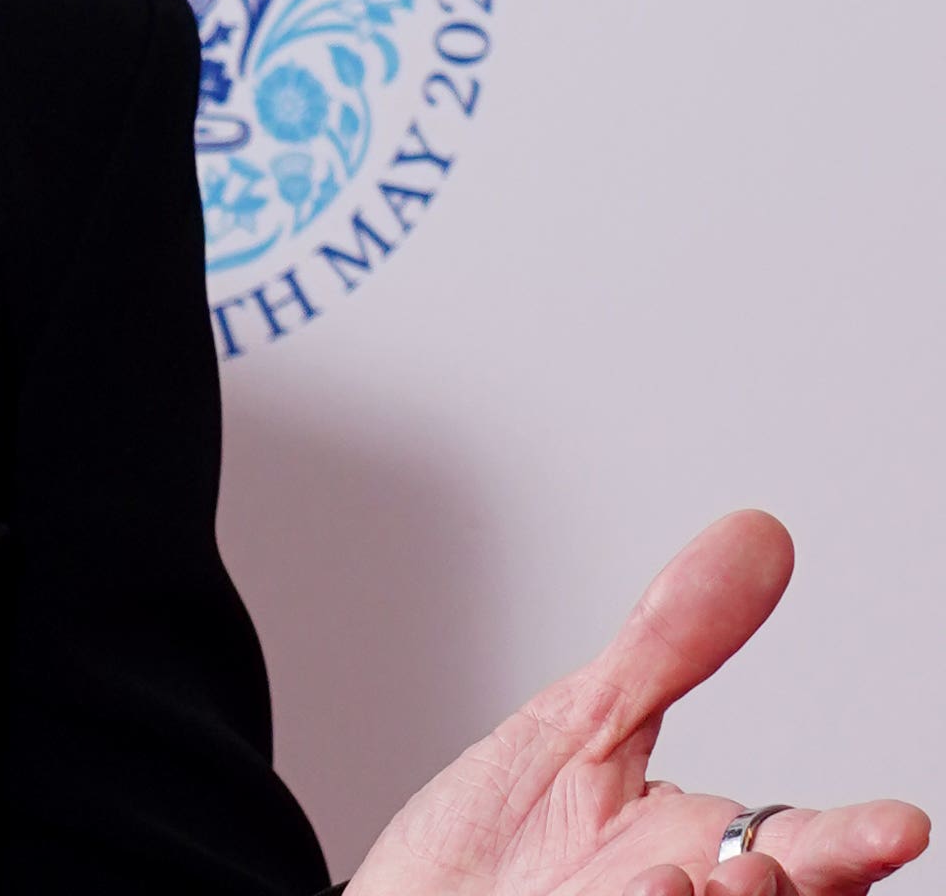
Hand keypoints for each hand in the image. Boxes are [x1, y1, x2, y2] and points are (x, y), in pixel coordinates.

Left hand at [349, 512, 927, 895]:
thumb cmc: (492, 836)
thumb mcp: (582, 723)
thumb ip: (670, 644)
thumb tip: (757, 535)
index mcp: (703, 848)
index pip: (811, 848)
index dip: (860, 841)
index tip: (901, 825)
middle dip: (794, 890)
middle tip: (768, 866)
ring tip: (680, 883)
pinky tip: (634, 894)